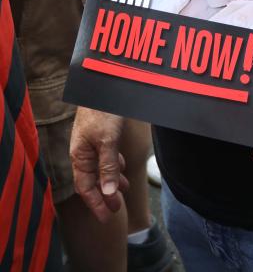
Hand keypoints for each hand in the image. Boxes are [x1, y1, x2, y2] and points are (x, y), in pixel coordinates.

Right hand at [70, 107, 127, 221]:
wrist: (103, 84)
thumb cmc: (102, 111)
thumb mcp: (107, 140)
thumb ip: (107, 166)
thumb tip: (108, 193)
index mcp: (80, 156)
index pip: (85, 188)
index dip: (96, 204)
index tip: (107, 218)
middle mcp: (83, 151)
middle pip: (92, 180)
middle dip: (105, 195)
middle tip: (117, 208)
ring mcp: (90, 142)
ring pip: (100, 168)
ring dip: (111, 180)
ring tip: (124, 189)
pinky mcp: (100, 134)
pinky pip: (105, 156)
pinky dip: (113, 165)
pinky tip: (121, 167)